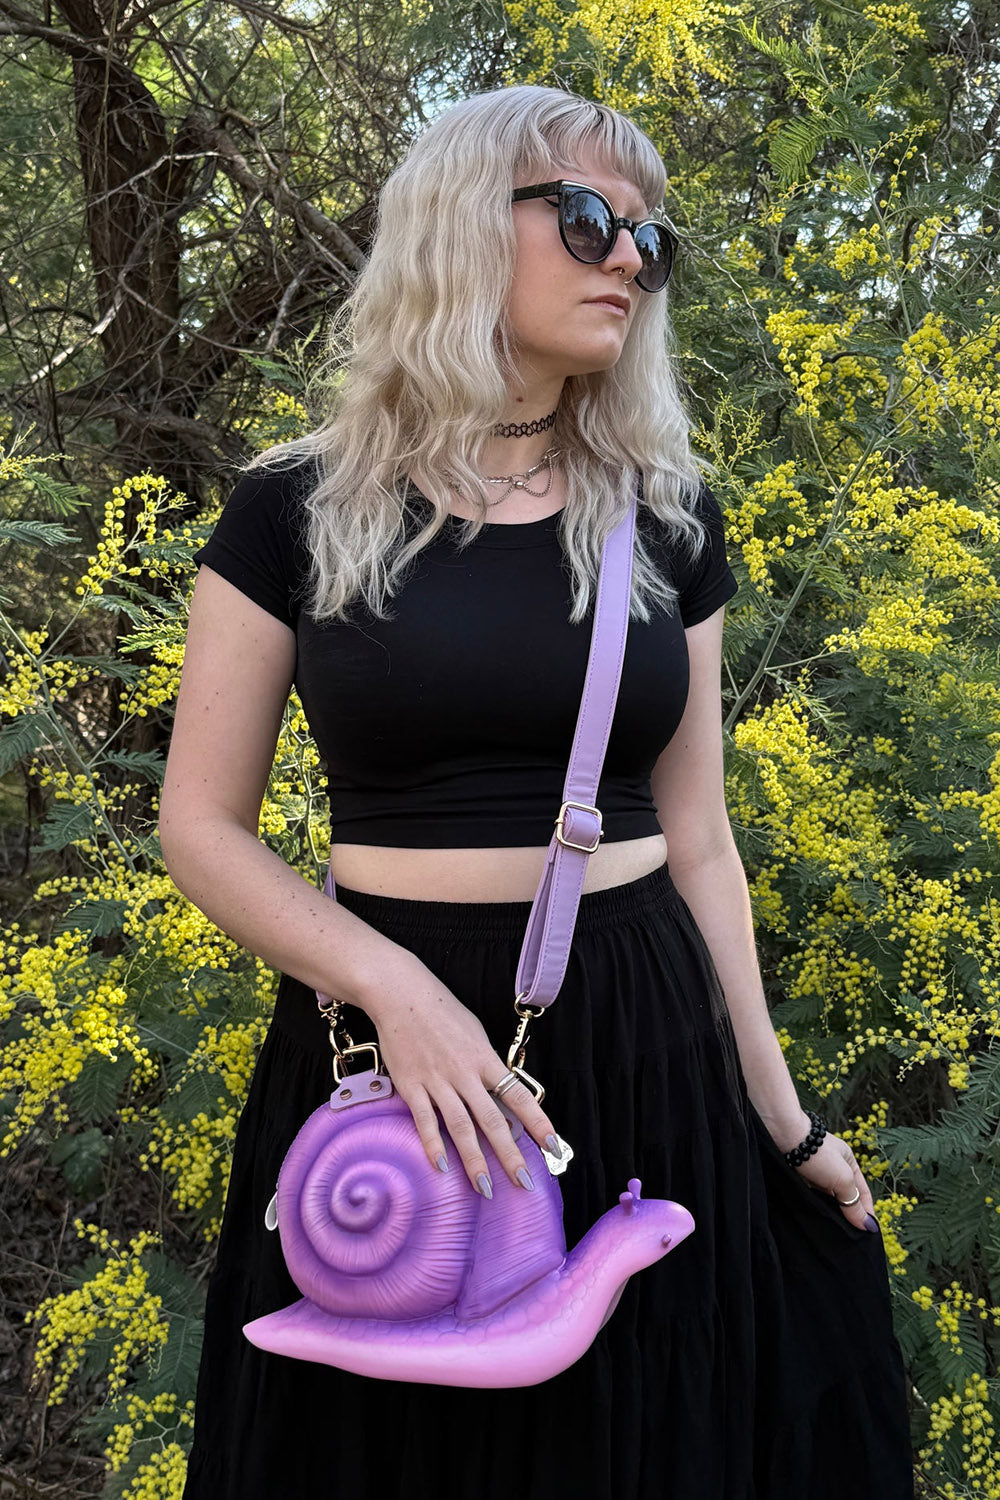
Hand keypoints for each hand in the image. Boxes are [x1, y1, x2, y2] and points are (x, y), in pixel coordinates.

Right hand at [357, 951, 558, 1198]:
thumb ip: (486, 1063)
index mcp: (485, 1058)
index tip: (554, 1147)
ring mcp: (437, 1081)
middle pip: (492, 1120)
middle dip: (510, 1155)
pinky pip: (425, 1121)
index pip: (519, 1096)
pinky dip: (433, 1145)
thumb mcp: (475, 1032)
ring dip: (474, 1160)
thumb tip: (501, 1091)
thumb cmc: (441, 1011)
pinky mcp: (411, 1085)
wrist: (401, 994)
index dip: (538, 1123)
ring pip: (460, 1127)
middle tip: (524, 1183)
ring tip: (484, 1188)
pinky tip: (442, 1167)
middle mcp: (464, 1073)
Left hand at [794, 1131, 879, 1232]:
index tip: (868, 1233)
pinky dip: (816, 1206)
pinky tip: (817, 1218)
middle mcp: (834, 1167)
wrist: (783, 1138)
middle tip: (851, 1238)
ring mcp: (816, 1172)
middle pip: (845, 1196)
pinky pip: (812, 1196)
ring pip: (828, 1198)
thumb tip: (869, 1226)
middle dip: (848, 1215)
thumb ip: (853, 1202)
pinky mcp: (800, 1177)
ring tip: (834, 1232)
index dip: (866, 1212)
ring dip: (831, 1212)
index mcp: (849, 1162)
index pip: (862, 1193)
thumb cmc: (818, 1154)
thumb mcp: (842, 1179)